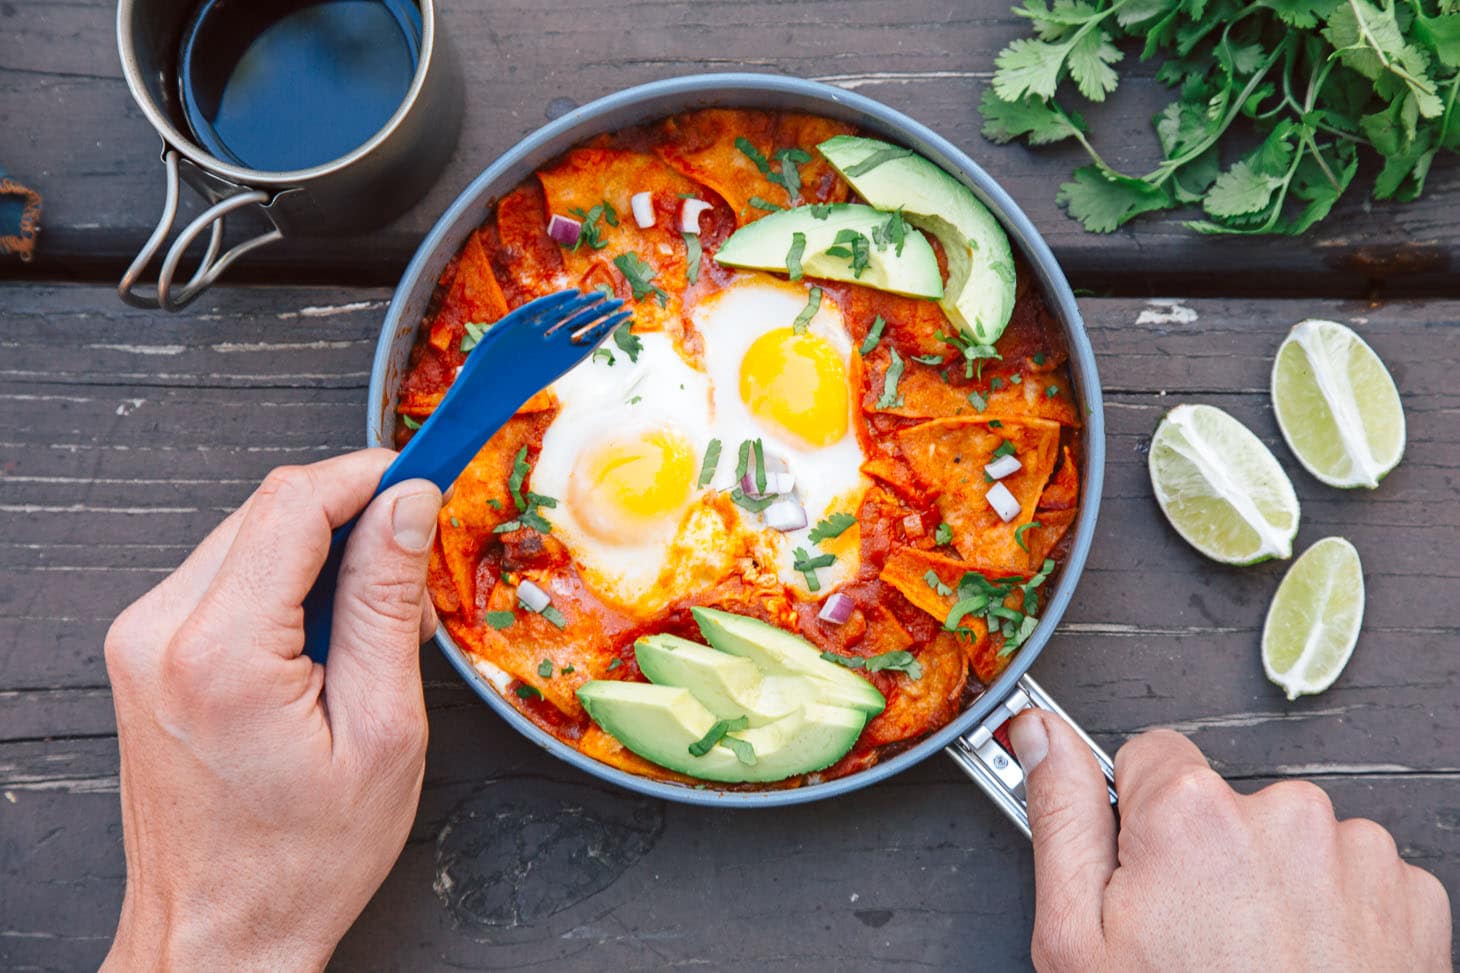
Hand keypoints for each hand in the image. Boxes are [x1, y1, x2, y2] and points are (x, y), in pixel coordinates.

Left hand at [102, 451, 441, 971]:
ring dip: (323, 557)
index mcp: (221, 652)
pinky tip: (321, 646)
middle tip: (414, 567)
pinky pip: (227, 576)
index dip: (372, 475)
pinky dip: (287, 587)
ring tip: (367, 634)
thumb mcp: (381, 732)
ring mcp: (143, 639)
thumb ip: (386, 604)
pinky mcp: (146, 650)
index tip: (428, 475)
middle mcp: (161, 632)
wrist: (218, 932)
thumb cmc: (300, 859)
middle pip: (271, 510)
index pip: (296, 501)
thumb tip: (406, 506)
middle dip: (354, 519)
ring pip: (250, 536)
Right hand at [1009, 712, 1451, 971]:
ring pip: (1288, 841)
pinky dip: (1332, 915)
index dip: (1135, 824)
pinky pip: (1351, 877)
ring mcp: (1356, 856)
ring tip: (1255, 962)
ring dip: (1272, 888)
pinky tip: (1305, 965)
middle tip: (1194, 941)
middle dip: (1204, 859)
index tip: (1141, 876)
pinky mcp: (1411, 896)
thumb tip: (1040, 735)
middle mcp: (1285, 817)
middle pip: (1220, 804)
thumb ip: (1061, 816)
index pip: (1148, 756)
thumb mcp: (1078, 939)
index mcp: (1194, 814)